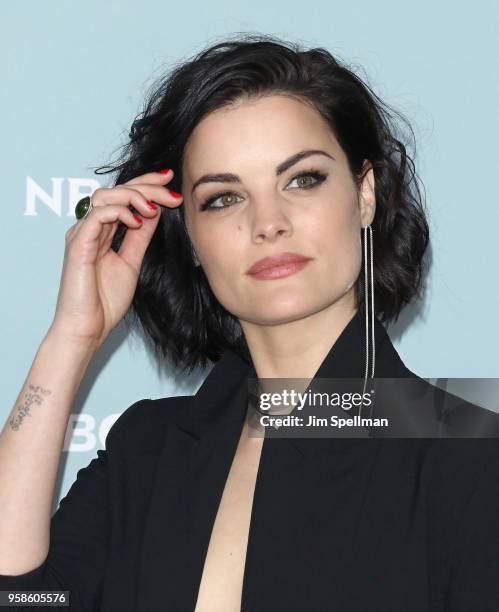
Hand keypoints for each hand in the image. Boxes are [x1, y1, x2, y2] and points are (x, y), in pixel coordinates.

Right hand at [47, 170, 182, 349]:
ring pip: (105, 196)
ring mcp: (81, 234)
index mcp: (101, 232)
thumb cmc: (105, 301)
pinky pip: (97, 215)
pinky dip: (119, 212)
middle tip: (171, 191)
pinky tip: (136, 221)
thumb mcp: (132, 262)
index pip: (122, 197)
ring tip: (152, 209)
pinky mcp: (78, 244)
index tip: (170, 180)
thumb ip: (139, 236)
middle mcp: (89, 229)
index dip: (145, 185)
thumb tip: (153, 211)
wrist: (89, 328)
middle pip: (115, 191)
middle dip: (146, 186)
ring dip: (133, 196)